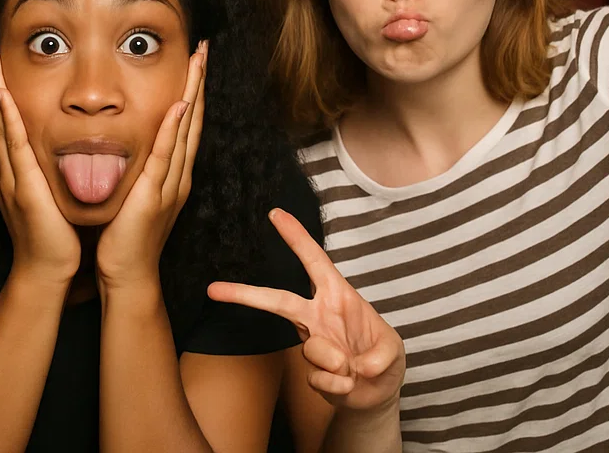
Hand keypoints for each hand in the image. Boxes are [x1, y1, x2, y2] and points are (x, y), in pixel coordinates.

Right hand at [0, 46, 81, 285]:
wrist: (47, 269)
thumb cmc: (54, 233)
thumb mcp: (50, 191)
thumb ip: (50, 168)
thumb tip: (65, 145)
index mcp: (11, 169)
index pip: (2, 121)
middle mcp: (4, 168)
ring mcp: (9, 175)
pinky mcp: (21, 184)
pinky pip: (12, 143)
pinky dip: (6, 117)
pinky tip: (1, 95)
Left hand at [95, 42, 206, 290]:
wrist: (126, 274)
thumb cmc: (123, 235)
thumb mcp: (133, 191)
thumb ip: (137, 166)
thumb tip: (127, 140)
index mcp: (173, 172)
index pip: (185, 121)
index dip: (191, 89)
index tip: (193, 60)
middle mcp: (178, 173)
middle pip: (193, 118)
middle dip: (198, 81)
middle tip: (203, 48)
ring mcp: (170, 183)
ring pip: (185, 129)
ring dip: (192, 93)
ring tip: (197, 62)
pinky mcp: (154, 194)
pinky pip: (166, 155)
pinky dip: (174, 129)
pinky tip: (179, 105)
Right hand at [208, 209, 404, 411]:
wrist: (376, 396)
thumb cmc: (383, 359)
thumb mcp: (394, 350)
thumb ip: (380, 355)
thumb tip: (355, 365)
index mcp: (337, 295)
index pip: (314, 261)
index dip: (296, 237)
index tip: (276, 213)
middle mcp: (317, 315)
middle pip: (278, 300)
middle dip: (245, 294)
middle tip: (215, 289)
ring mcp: (311, 343)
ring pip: (312, 349)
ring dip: (339, 364)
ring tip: (355, 370)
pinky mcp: (310, 372)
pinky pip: (318, 378)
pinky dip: (339, 387)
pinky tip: (348, 385)